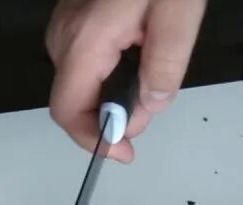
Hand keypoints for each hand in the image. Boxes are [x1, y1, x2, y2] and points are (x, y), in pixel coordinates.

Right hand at [47, 0, 205, 161]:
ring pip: (81, 83)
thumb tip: (153, 105)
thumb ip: (166, 63)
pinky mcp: (74, 18)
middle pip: (76, 101)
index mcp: (85, 38)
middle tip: (156, 97)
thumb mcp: (178, 12)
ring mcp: (65, 24)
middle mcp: (65, 34)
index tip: (125, 152)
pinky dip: (111, 73)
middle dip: (117, 114)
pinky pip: (85, 62)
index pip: (69, 111)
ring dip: (116, 93)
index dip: (95, 140)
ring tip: (152, 69)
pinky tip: (138, 54)